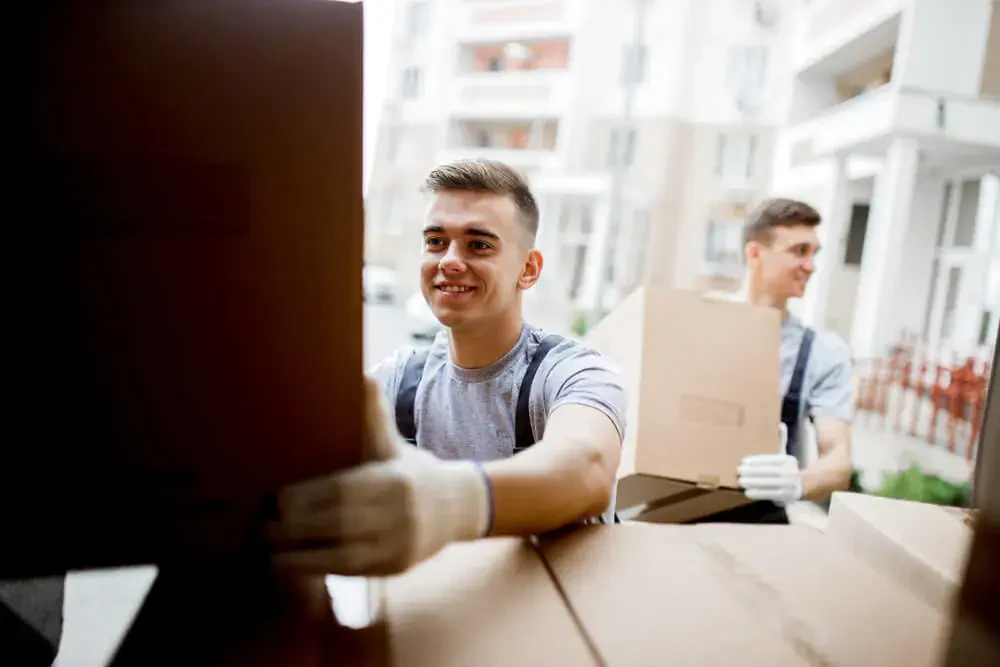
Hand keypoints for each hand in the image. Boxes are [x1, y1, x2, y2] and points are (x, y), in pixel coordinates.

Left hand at [268, 376, 491, 575]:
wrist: (457, 506)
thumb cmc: (409, 471)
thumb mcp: (392, 442)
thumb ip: (372, 414)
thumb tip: (360, 374)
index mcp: (392, 479)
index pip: (341, 489)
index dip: (304, 496)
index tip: (274, 497)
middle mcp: (398, 513)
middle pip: (337, 524)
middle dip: (295, 528)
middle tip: (262, 524)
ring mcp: (398, 545)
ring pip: (341, 556)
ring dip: (300, 557)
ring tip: (270, 552)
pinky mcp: (395, 568)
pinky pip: (351, 573)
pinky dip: (320, 569)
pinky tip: (295, 565)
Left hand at [738, 423, 802, 505]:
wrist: (803, 486)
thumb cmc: (786, 468)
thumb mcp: (784, 455)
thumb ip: (781, 441)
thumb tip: (781, 424)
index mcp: (788, 460)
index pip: (770, 460)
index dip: (757, 461)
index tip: (743, 462)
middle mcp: (790, 472)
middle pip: (769, 471)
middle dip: (752, 472)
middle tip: (739, 471)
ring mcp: (789, 485)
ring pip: (769, 483)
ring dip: (753, 483)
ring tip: (740, 481)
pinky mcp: (787, 496)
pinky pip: (771, 494)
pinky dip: (759, 493)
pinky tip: (748, 492)